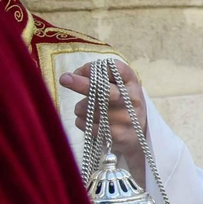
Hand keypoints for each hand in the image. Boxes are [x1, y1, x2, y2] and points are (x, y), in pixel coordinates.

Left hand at [60, 61, 149, 178]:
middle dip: (81, 83)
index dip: (94, 67)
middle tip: (64, 79)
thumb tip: (74, 76)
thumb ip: (100, 78)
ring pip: (88, 109)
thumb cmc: (121, 105)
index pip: (114, 68)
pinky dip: (82, 122)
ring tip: (90, 111)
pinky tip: (91, 123)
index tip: (81, 71)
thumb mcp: (119, 87)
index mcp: (132, 82)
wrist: (138, 135)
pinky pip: (87, 124)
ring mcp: (126, 118)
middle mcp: (132, 99)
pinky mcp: (117, 135)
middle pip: (103, 89)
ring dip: (80, 109)